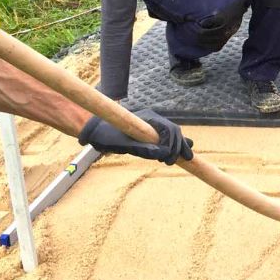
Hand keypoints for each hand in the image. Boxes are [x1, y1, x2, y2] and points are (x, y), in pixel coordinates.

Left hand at [78, 109, 193, 164]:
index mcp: (149, 118)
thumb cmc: (106, 136)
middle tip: (175, 161)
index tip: (169, 158)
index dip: (173, 144)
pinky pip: (167, 137)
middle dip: (178, 146)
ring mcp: (152, 125)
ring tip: (185, 158)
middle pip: (174, 131)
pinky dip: (174, 145)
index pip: (169, 129)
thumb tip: (162, 154)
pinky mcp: (149, 132)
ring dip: (178, 146)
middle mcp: (153, 119)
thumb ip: (142, 149)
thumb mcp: (123, 144)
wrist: (95, 131)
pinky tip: (180, 153)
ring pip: (173, 134)